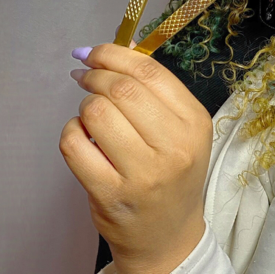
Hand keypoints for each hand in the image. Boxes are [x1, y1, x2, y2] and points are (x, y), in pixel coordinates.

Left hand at [60, 42, 212, 273]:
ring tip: (90, 112)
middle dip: (96, 75)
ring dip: (85, 105)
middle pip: (123, 90)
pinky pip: (75, 145)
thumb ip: (156, 88)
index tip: (97, 52)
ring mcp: (142, 173)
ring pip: (96, 113)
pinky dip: (70, 131)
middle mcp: (174, 146)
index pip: (152, 73)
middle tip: (86, 75)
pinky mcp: (109, 194)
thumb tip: (120, 48)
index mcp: (195, 123)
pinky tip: (81, 135)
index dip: (117, 55)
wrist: (169, 234)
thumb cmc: (175, 173)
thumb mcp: (183, 128)